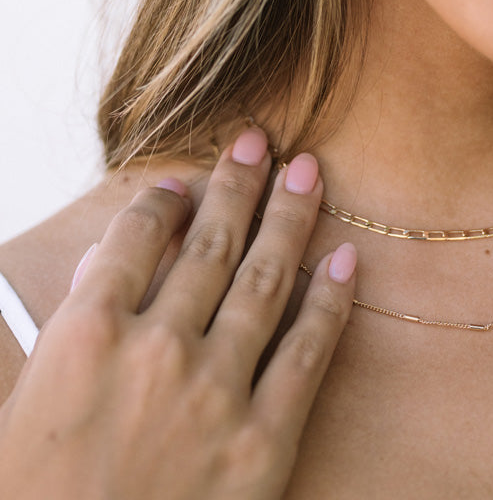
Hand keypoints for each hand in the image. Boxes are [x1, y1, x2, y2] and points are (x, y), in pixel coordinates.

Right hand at [0, 129, 355, 498]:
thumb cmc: (35, 499)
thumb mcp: (19, 406)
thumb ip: (64, 326)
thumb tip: (105, 261)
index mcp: (86, 335)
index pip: (137, 237)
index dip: (165, 200)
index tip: (185, 182)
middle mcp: (156, 349)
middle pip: (210, 243)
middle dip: (239, 184)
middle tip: (262, 141)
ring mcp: (215, 393)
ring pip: (263, 281)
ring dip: (290, 219)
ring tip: (308, 174)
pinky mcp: (264, 442)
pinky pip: (306, 353)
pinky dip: (331, 300)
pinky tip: (346, 257)